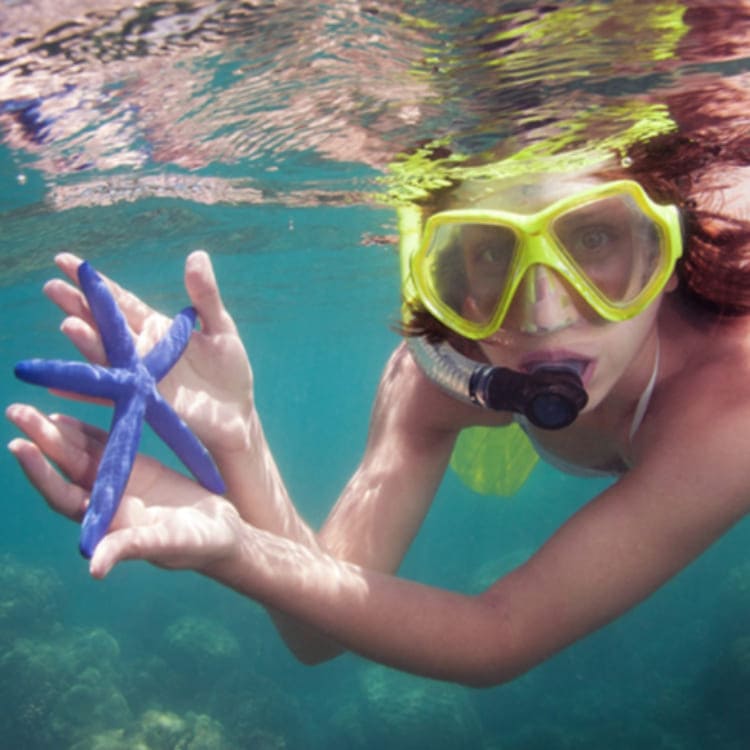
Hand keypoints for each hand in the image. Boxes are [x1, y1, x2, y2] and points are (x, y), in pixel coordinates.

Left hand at [7, 404, 241, 577]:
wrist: (221, 532)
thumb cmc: (196, 544)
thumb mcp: (167, 544)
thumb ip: (132, 547)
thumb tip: (95, 568)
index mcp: (105, 521)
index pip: (64, 495)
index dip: (41, 473)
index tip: (20, 446)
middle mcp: (103, 500)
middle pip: (65, 468)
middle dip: (41, 441)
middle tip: (16, 411)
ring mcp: (118, 481)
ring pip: (80, 454)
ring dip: (56, 432)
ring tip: (29, 409)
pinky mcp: (135, 466)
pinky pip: (105, 445)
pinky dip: (84, 431)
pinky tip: (64, 416)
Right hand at [45, 251, 254, 457]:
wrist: (237, 413)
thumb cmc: (228, 370)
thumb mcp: (220, 328)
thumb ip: (205, 296)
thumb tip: (197, 255)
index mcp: (157, 328)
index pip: (120, 301)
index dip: (96, 283)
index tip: (65, 261)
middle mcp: (141, 350)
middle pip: (104, 324)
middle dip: (79, 305)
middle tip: (51, 286)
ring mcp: (141, 377)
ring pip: (108, 356)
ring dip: (88, 343)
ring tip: (71, 325)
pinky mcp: (147, 402)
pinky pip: (114, 396)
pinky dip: (88, 392)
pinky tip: (61, 387)